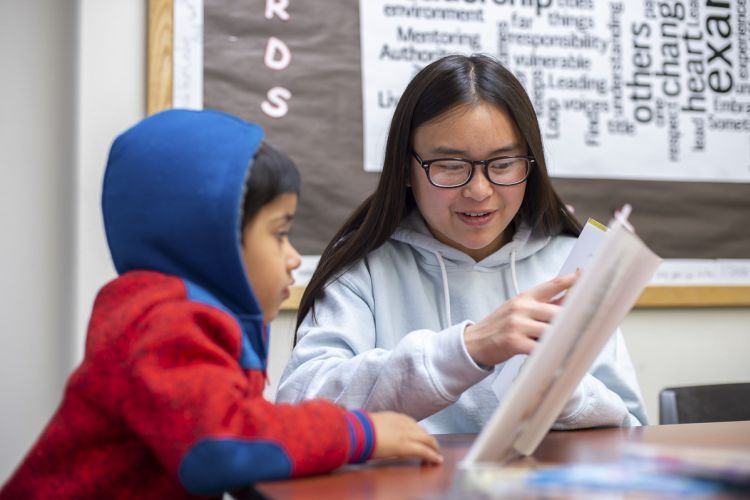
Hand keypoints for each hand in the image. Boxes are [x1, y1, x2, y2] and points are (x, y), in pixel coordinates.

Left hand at [369, 411, 442, 463]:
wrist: (356, 430)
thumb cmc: (368, 446)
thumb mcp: (387, 455)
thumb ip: (400, 452)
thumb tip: (406, 451)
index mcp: (404, 445)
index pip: (424, 451)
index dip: (433, 456)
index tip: (438, 460)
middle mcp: (405, 432)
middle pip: (426, 437)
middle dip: (434, 445)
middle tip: (437, 451)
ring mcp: (401, 421)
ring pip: (420, 427)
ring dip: (426, 434)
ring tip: (427, 440)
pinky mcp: (395, 415)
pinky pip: (410, 420)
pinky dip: (416, 426)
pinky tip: (415, 428)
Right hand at [463, 272, 577, 366]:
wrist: (474, 342)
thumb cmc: (500, 326)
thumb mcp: (518, 309)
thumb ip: (543, 306)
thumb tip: (570, 299)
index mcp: (525, 297)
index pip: (552, 285)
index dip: (572, 279)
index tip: (587, 276)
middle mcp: (522, 307)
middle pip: (557, 310)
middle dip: (574, 317)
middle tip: (592, 321)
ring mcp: (517, 324)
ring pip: (551, 329)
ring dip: (564, 337)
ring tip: (576, 342)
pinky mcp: (514, 342)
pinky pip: (539, 348)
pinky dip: (551, 353)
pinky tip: (558, 356)